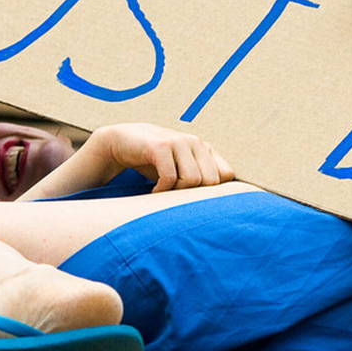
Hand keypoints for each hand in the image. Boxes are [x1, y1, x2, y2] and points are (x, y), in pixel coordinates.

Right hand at [91, 123, 234, 192]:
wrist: (124, 141)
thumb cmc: (157, 162)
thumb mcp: (182, 170)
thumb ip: (201, 180)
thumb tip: (221, 209)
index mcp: (205, 149)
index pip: (227, 175)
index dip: (213, 191)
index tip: (193, 198)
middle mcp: (196, 143)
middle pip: (211, 181)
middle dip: (194, 194)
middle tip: (176, 195)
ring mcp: (179, 142)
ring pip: (193, 180)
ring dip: (176, 192)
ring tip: (164, 192)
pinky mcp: (161, 146)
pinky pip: (170, 177)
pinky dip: (161, 190)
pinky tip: (154, 191)